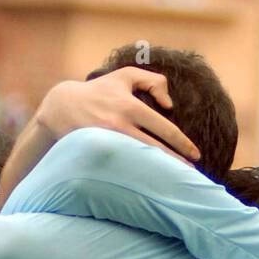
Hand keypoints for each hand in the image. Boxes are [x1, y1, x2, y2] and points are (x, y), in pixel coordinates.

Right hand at [36, 69, 199, 165]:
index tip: (195, 154)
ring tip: (175, 181)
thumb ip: (154, 81)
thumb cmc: (100, 91)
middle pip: (155, 149)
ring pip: (140, 160)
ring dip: (159, 172)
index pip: (164, 128)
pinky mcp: (98, 153)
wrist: (62, 107)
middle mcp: (119, 125)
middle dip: (176, 163)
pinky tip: (152, 182)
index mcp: (130, 106)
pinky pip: (124, 167)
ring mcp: (108, 141)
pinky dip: (139, 175)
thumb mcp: (126, 76)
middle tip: (191, 174)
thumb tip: (169, 106)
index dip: (182, 143)